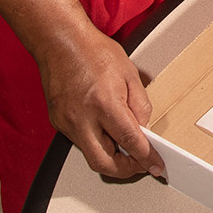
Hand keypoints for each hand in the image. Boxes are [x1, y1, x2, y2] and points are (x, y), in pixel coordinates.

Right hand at [40, 28, 165, 178]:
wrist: (61, 41)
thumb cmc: (92, 51)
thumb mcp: (129, 74)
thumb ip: (140, 105)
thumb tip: (144, 129)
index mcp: (104, 104)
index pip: (130, 142)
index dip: (146, 158)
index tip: (155, 164)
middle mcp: (82, 118)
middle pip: (103, 163)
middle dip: (124, 170)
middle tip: (138, 165)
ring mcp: (67, 122)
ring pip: (90, 155)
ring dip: (110, 156)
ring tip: (123, 144)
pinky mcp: (58, 123)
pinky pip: (80, 142)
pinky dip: (95, 142)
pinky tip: (104, 130)